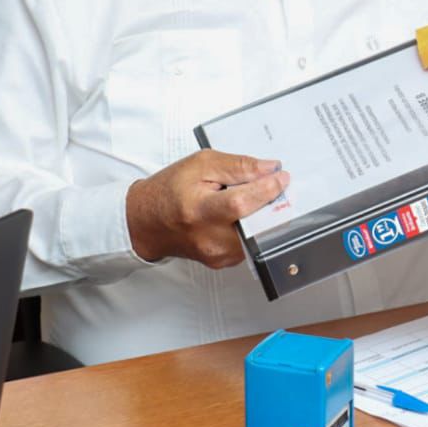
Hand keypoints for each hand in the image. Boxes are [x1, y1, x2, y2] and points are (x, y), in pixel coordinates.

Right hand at [126, 150, 289, 266]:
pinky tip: (241, 213)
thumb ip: (238, 166)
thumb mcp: (200, 165)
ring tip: (251, 198)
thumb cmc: (168, 191)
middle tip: (276, 186)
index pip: (242, 203)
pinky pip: (250, 242)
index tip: (282, 176)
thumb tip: (270, 169)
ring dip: (262, 214)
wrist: (146, 222)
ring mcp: (218, 254)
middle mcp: (210, 238)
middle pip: (257, 223)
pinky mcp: (223, 262)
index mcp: (199, 211)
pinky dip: (252, 225)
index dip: (268, 189)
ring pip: (258, 234)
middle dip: (272, 203)